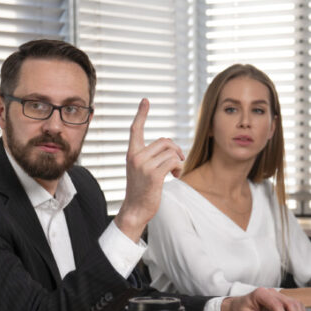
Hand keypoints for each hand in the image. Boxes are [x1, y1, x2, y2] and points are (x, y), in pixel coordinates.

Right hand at [113, 98, 184, 240]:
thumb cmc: (141, 190)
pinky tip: (175, 176)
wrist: (134, 210)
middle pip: (164, 141)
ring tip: (174, 171)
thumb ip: (151, 157)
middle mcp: (136, 157)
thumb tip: (172, 149)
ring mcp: (144, 166)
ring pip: (171, 152)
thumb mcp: (141, 170)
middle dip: (175, 149)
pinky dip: (179, 168)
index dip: (141, 114)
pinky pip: (174, 162)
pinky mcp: (154, 175)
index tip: (145, 101)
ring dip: (178, 161)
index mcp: (132, 153)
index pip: (135, 129)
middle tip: (178, 160)